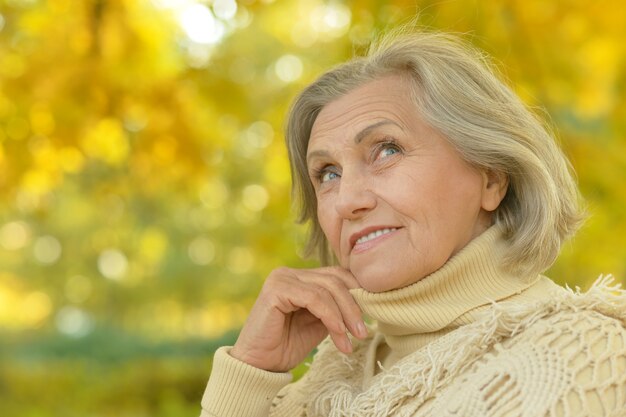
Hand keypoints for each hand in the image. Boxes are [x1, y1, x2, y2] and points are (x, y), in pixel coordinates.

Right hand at [230, 266, 366, 371]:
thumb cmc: (287, 346)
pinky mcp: (276, 289)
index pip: (337, 274)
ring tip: (353, 339)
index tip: (371, 316)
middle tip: (364, 332)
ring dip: (345, 316)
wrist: (259, 366)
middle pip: (335, 279)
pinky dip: (331, 316)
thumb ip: (336, 309)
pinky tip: (339, 334)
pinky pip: (314, 298)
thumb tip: (365, 301)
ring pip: (327, 288)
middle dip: (354, 306)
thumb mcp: (320, 324)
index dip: (357, 292)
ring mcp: (281, 278)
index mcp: (300, 277)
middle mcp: (289, 272)